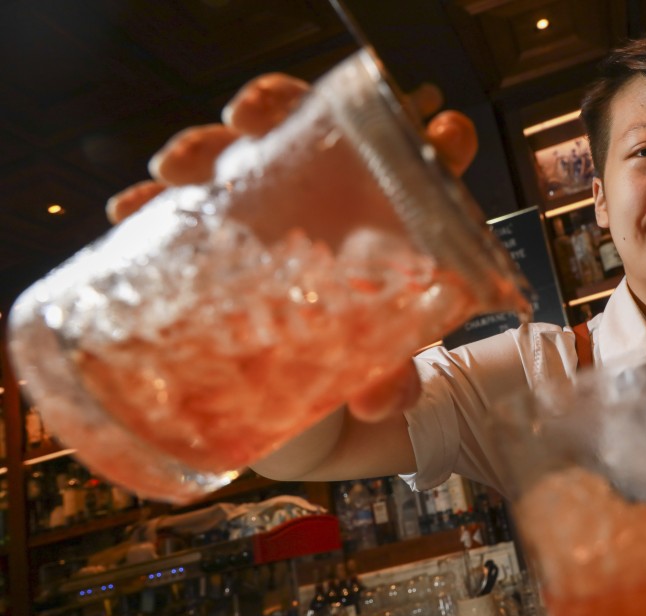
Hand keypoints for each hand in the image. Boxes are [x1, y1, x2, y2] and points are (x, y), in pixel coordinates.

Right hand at [106, 72, 480, 421]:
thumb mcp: (383, 375)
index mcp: (394, 223)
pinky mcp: (227, 234)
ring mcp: (276, 211)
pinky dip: (156, 201)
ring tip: (178, 167)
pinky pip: (189, 203)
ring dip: (206, 146)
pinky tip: (133, 208)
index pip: (430, 163)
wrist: (315, 411)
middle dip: (280, 107)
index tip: (447, 133)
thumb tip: (377, 396)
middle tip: (247, 122)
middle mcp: (335, 202)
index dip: (442, 141)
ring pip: (244, 150)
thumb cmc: (362, 370)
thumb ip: (392, 383)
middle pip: (316, 128)